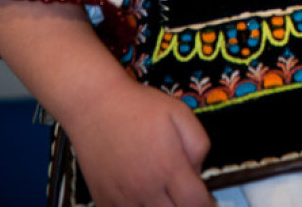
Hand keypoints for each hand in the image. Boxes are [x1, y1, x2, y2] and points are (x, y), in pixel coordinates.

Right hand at [67, 77, 214, 206]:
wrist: (95, 105)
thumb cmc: (140, 106)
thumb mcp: (180, 113)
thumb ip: (199, 144)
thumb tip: (198, 172)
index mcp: (168, 168)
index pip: (195, 203)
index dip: (205, 202)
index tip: (206, 198)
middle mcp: (145, 189)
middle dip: (183, 205)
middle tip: (182, 192)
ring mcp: (122, 199)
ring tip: (162, 193)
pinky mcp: (103, 201)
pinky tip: (140, 196)